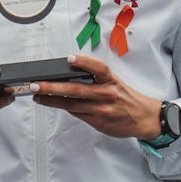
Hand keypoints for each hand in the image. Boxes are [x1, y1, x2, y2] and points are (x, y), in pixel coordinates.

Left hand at [34, 54, 165, 139]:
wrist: (144, 118)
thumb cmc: (126, 98)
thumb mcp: (115, 83)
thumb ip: (95, 79)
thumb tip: (69, 75)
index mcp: (111, 80)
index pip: (98, 68)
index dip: (84, 62)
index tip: (69, 59)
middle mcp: (107, 94)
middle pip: (76, 89)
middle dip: (53, 87)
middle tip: (37, 84)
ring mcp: (102, 109)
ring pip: (72, 104)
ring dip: (52, 100)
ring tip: (37, 95)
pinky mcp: (99, 122)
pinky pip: (77, 114)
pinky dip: (64, 108)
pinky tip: (53, 103)